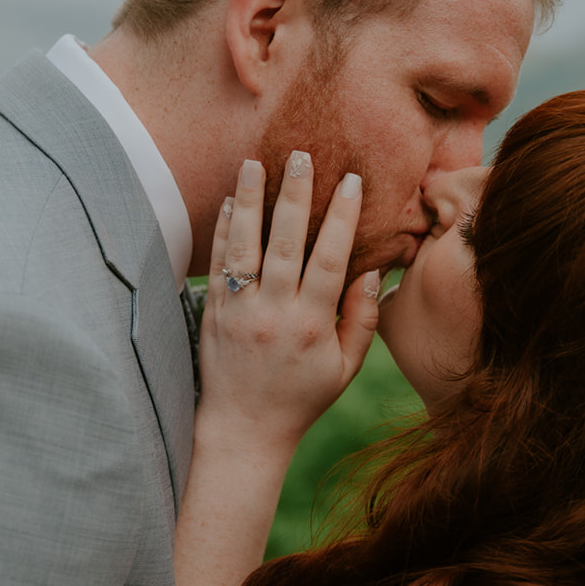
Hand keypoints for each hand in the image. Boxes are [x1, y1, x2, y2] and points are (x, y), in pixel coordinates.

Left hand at [196, 153, 379, 461]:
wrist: (245, 430)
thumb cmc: (301, 398)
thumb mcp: (345, 368)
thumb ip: (362, 320)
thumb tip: (370, 271)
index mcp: (312, 325)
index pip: (330, 260)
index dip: (342, 218)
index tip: (351, 182)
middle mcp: (274, 314)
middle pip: (286, 244)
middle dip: (295, 196)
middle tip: (301, 155)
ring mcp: (240, 312)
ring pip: (245, 247)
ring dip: (251, 202)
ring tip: (255, 162)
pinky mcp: (214, 315)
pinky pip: (218, 265)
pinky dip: (223, 231)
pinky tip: (231, 201)